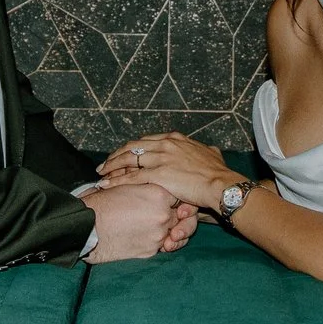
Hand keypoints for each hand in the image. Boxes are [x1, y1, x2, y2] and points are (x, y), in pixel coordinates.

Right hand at [83, 182, 198, 261]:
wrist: (87, 226)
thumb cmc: (104, 202)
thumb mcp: (128, 185)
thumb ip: (148, 185)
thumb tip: (159, 185)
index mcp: (159, 193)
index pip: (181, 194)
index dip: (180, 197)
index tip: (178, 199)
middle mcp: (164, 214)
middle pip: (185, 214)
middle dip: (182, 215)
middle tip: (180, 214)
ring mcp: (159, 234)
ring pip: (178, 232)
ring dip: (176, 230)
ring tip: (168, 228)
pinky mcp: (152, 250)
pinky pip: (166, 245)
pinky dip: (164, 242)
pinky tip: (157, 238)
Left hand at [98, 133, 240, 214]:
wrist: (221, 184)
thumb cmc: (218, 173)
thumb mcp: (211, 154)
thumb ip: (204, 151)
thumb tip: (209, 150)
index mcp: (175, 139)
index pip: (145, 140)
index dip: (132, 148)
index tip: (124, 154)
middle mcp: (165, 144)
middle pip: (132, 147)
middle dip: (116, 155)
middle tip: (106, 163)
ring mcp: (160, 158)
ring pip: (128, 160)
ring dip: (112, 166)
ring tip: (101, 173)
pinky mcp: (158, 174)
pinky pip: (131, 177)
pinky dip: (116, 180)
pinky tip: (106, 184)